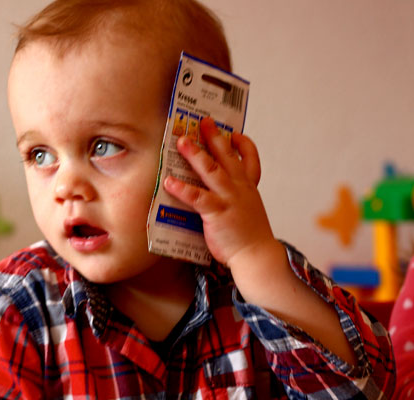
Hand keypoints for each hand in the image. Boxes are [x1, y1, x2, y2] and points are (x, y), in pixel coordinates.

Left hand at [163, 117, 275, 269]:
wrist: (256, 255)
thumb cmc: (248, 234)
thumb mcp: (248, 208)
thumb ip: (236, 194)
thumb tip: (219, 185)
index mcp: (248, 186)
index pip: (250, 158)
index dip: (243, 144)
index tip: (234, 133)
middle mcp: (240, 188)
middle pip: (227, 156)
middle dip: (214, 137)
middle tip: (203, 121)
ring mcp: (229, 199)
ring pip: (211, 170)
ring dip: (195, 154)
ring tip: (182, 142)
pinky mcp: (217, 213)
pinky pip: (197, 197)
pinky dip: (182, 188)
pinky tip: (169, 181)